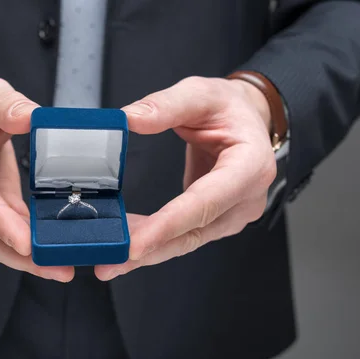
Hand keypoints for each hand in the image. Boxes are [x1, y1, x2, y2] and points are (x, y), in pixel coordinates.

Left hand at [95, 76, 275, 280]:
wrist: (247, 120)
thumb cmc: (229, 108)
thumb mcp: (200, 93)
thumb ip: (166, 105)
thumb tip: (129, 120)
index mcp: (250, 166)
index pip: (205, 202)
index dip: (169, 225)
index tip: (136, 243)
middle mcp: (246, 198)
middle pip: (193, 232)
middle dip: (149, 250)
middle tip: (110, 263)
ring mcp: (233, 214)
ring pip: (187, 241)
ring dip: (148, 252)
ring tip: (109, 260)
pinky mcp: (218, 220)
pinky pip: (184, 236)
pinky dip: (155, 243)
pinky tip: (126, 246)